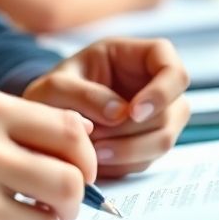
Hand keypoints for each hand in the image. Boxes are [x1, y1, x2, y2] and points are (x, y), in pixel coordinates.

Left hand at [23, 38, 189, 178]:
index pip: (173, 69)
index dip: (162, 92)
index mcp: (137, 56)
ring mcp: (155, 116)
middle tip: (96, 137)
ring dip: (128, 150)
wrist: (46, 118)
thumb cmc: (53, 92)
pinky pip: (148, 159)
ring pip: (164, 140)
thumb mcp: (57, 85)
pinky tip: (96, 159)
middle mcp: (153, 85)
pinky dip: (123, 163)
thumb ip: (83, 94)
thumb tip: (119, 114)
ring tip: (92, 151)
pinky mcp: (147, 142)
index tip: (133, 112)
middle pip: (172, 111)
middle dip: (133, 130)